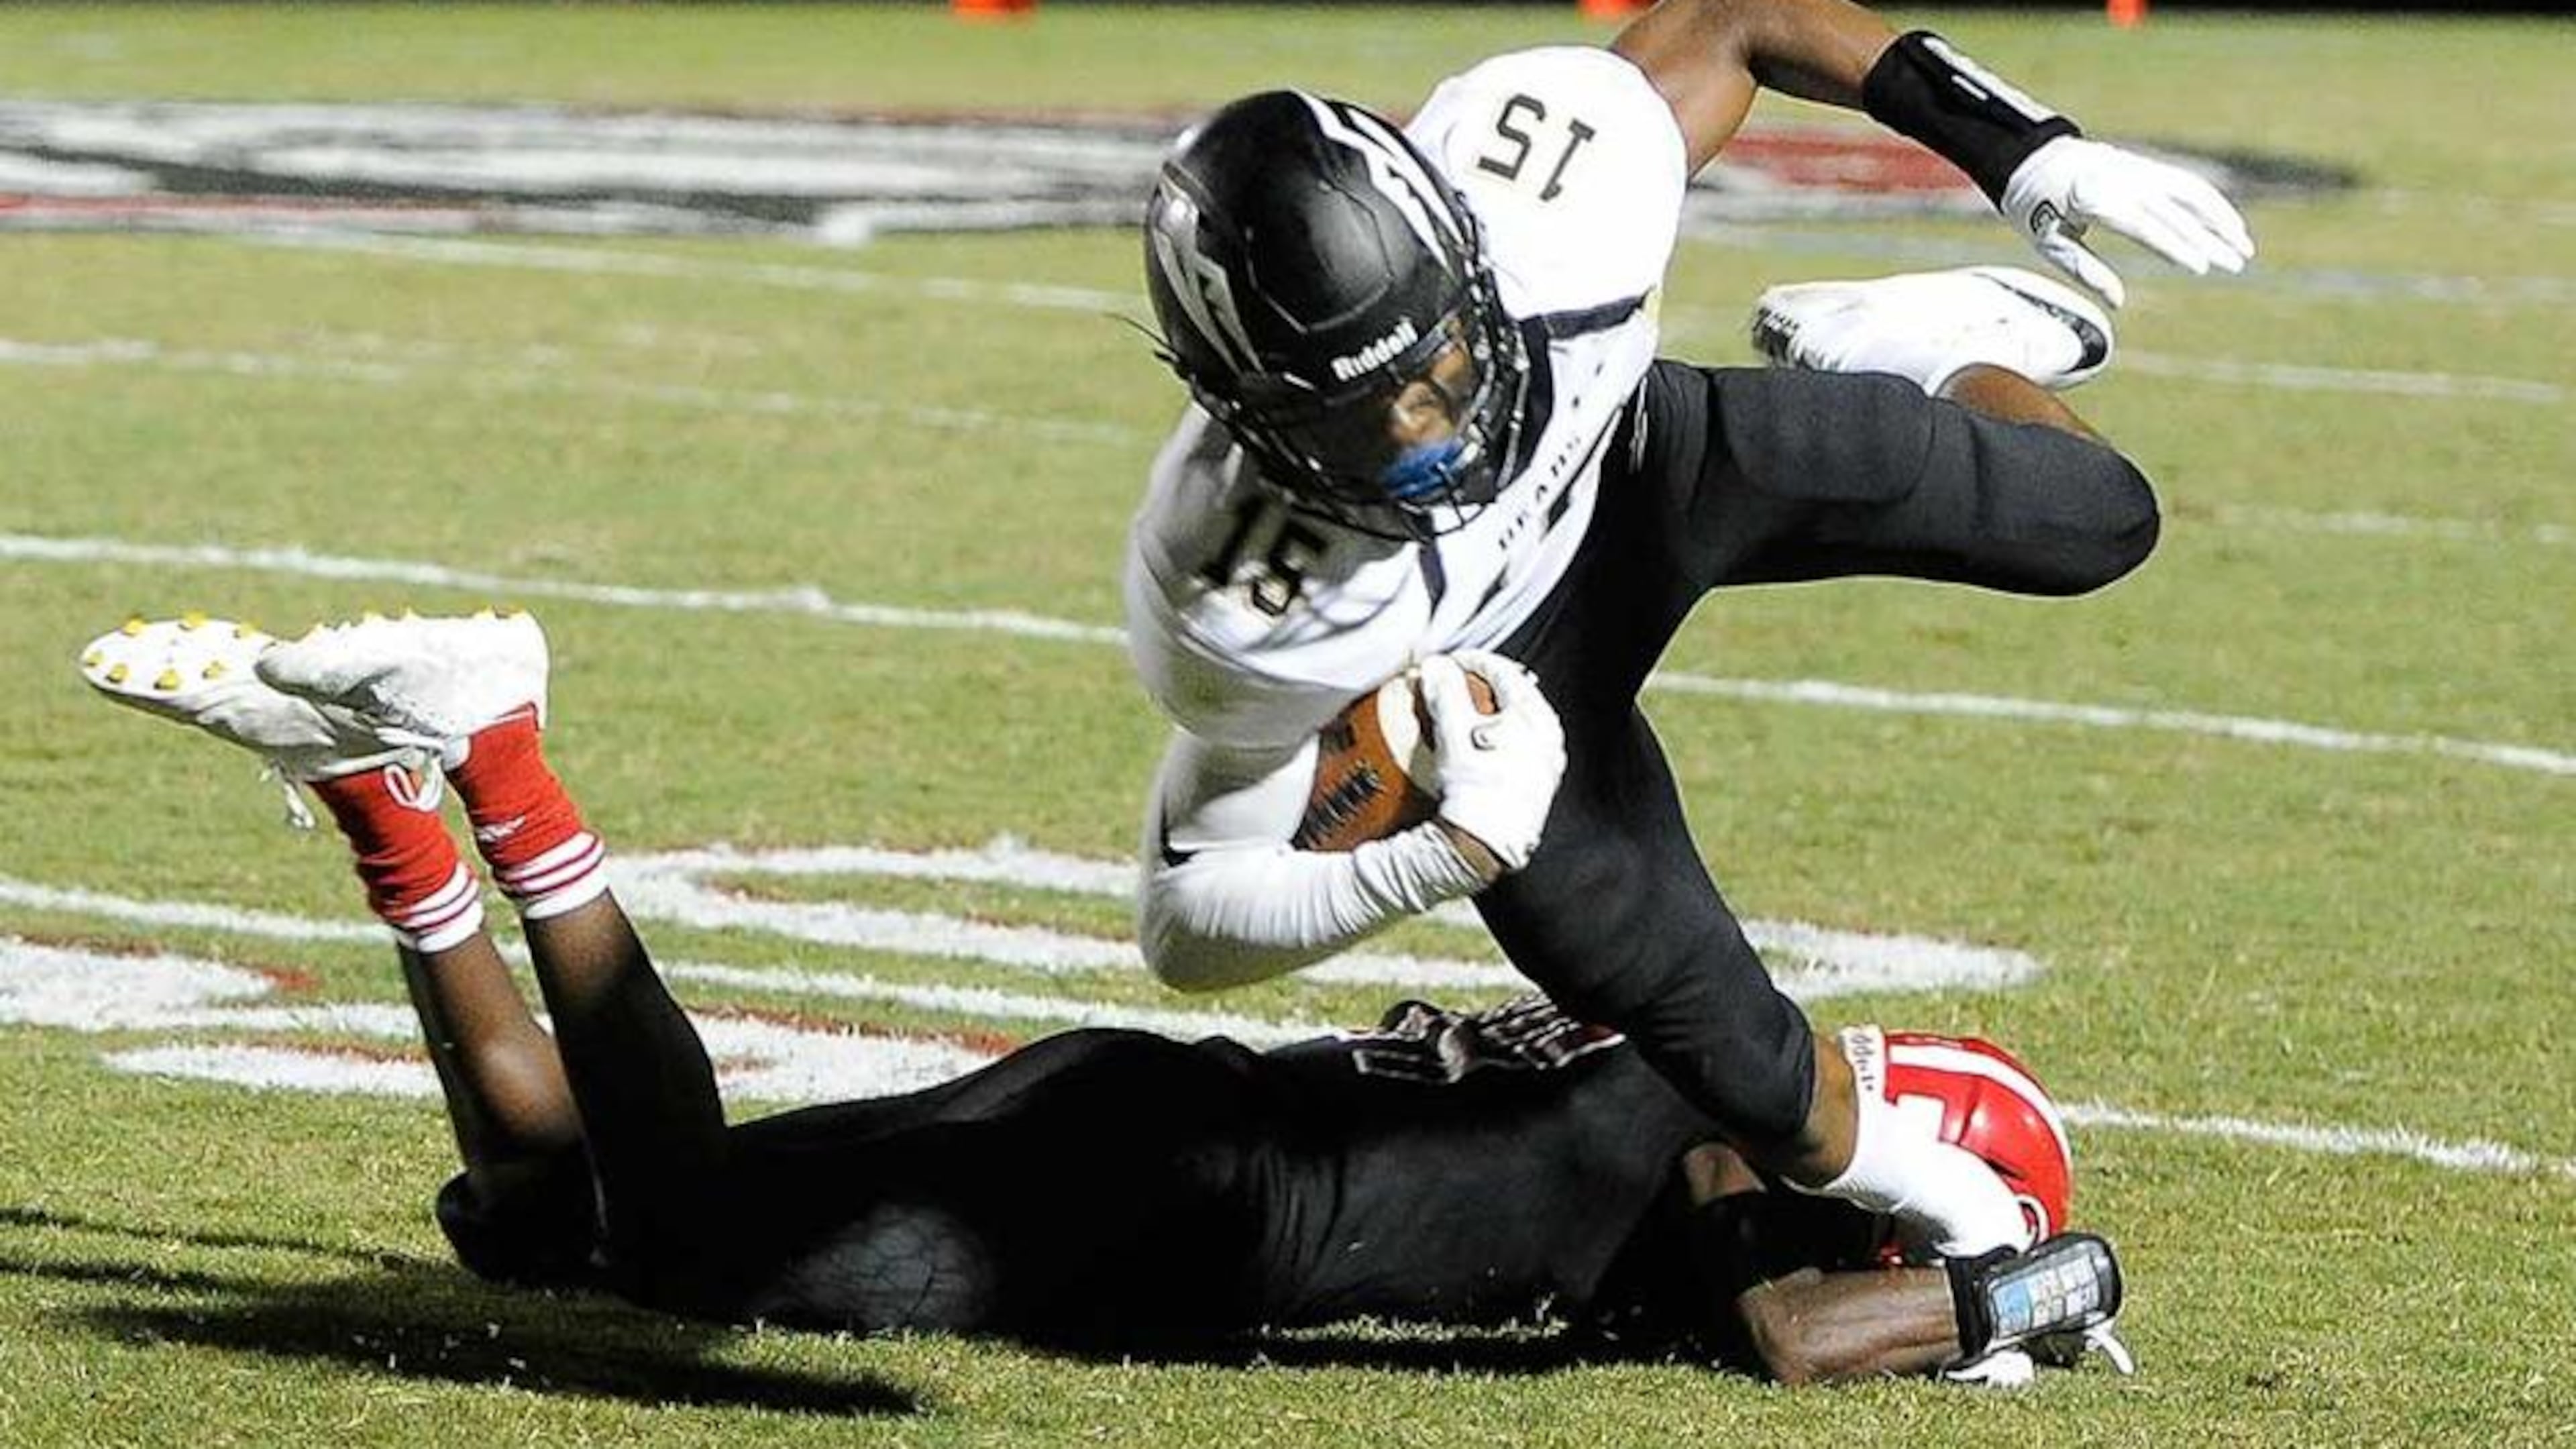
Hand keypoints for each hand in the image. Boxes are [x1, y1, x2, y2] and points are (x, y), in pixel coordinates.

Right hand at [1418, 649, 1564, 874]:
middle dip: (1483, 685)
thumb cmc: (1475, 785)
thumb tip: (1435, 666)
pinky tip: (1480, 749)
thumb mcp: (1453, 732)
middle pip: (1515, 696)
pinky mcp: (1540, 786)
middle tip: (1456, 682)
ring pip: (1519, 723)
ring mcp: (1548, 763)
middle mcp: (1550, 736)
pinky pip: (1520, 749)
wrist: (1489, 842)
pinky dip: (1498, 740)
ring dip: (1492, 713)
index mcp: (1536, 716)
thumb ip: (1444, 693)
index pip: (1504, 672)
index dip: (1471, 661)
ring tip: (1465, 715)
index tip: (1448, 663)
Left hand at [2001, 136, 2255, 308]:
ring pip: (2190, 192)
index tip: (2203, 266)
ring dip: (2221, 218)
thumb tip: (2119, 303)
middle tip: (2236, 264)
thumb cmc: (2036, 208)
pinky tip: (2227, 224)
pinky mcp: (2145, 165)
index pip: (2146, 227)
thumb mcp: (2050, 244)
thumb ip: (2086, 271)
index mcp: (2096, 200)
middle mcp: (2123, 181)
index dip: (2177, 247)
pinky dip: (2210, 202)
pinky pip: (2184, 183)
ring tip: (2244, 246)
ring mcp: (2137, 170)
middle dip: (2209, 240)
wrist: (2032, 157)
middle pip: (2175, 213)